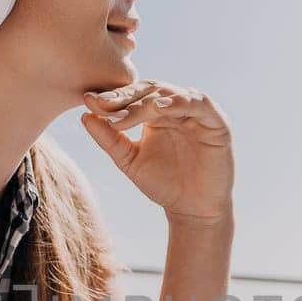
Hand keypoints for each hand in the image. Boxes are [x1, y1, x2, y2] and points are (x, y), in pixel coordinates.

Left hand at [80, 80, 233, 223]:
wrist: (192, 210)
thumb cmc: (163, 184)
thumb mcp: (129, 160)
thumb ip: (109, 138)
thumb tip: (84, 115)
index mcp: (156, 113)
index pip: (133, 96)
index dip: (112, 98)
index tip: (89, 101)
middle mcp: (177, 108)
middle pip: (150, 89)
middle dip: (126, 96)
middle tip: (104, 103)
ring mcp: (197, 113)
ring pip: (172, 94)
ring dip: (148, 99)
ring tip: (128, 106)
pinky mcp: (217, 122)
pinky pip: (200, 104)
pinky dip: (181, 102)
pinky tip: (161, 108)